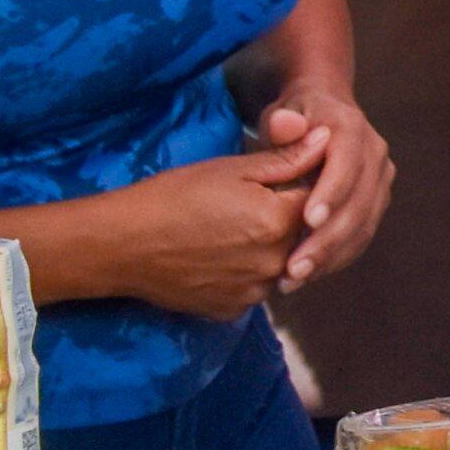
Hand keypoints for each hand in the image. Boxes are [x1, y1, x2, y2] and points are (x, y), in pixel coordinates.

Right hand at [86, 142, 323, 319]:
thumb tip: (328, 140)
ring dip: (266, 249)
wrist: (122, 244)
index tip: (267, 182)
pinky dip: (244, 273)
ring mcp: (255, 291)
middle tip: (239, 208)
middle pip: (299, 236)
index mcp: (279, 221)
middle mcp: (275, 262)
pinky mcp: (234, 310)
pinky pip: (254, 288)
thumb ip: (287, 158)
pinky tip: (217, 257)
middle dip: (283, 219)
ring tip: (226, 232)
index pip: (314, 200)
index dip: (293, 186)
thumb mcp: (232, 169)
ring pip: (278, 264)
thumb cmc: (174, 196)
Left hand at [260, 84, 395, 288]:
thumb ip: (281, 122)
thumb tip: (286, 124)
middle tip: (294, 267)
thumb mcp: (283, 111)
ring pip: (363, 226)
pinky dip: (336, 259)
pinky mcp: (376, 203)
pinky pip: (361, 236)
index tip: (308, 221)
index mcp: (351, 128)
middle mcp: (375, 154)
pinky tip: (307, 275)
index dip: (332, 192)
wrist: (324, 113)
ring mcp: (380, 181)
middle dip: (328, 239)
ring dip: (331, 257)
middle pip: (359, 202)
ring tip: (294, 280)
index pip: (347, 163)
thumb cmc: (295, 115)